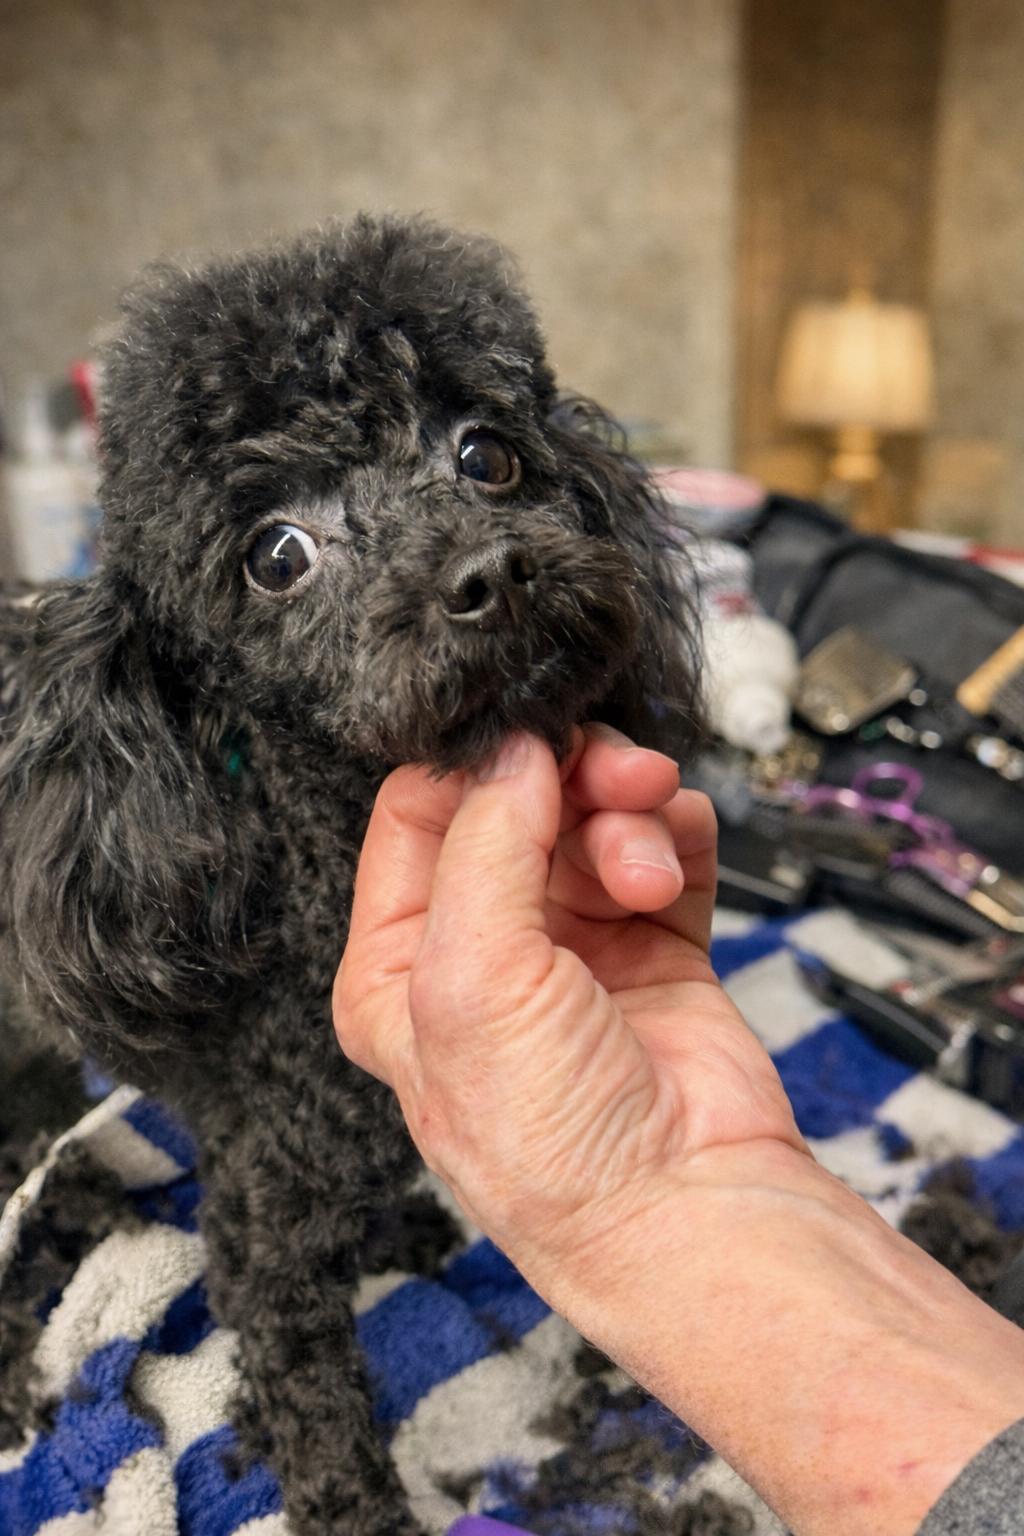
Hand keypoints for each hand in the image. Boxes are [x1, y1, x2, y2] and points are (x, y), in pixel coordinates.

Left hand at [334, 724, 804, 1292]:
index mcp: (401, 964)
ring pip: (591, 820)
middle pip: (515, 805)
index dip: (476, 768)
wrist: (693, 1212)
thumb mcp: (473, 981)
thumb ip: (484, 843)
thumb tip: (513, 747)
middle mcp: (482, 950)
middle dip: (569, 783)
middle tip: (618, 779)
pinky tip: (678, 855)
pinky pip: (660, 852)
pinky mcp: (654, 949)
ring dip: (627, 818)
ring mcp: (572, 948)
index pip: (418, 817)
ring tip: (648, 867)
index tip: (530, 740)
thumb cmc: (558, 1141)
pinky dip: (674, 837)